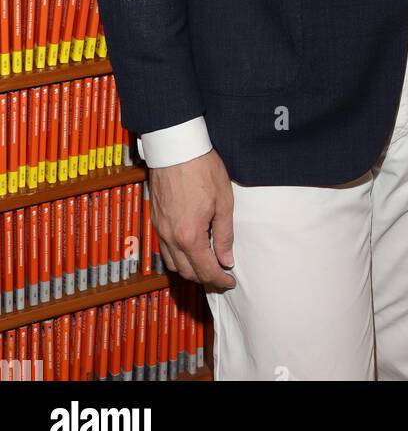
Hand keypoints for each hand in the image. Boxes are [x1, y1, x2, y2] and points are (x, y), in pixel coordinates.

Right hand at [148, 149, 236, 291]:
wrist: (176, 148)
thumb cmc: (202, 170)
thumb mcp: (224, 202)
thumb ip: (224, 235)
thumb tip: (226, 259)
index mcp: (189, 236)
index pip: (205, 270)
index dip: (219, 280)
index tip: (230, 281)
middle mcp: (170, 238)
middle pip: (186, 272)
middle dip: (205, 279)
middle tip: (221, 276)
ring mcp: (160, 229)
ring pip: (172, 263)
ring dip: (189, 270)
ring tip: (206, 264)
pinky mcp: (155, 219)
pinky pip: (164, 248)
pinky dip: (177, 256)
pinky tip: (190, 248)